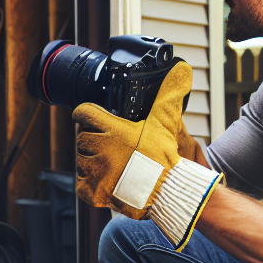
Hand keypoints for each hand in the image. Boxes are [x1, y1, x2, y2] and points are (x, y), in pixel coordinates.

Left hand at [72, 60, 204, 218]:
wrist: (167, 192)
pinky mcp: (92, 192)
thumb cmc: (164, 158)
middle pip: (83, 137)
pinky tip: (107, 180)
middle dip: (94, 140)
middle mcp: (100, 149)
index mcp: (113, 129)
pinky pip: (81, 183)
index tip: (92, 117)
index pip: (84, 113)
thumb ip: (168, 96)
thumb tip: (182, 70)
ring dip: (92, 161)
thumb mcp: (164, 123)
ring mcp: (94, 172)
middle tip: (112, 147)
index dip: (86, 114)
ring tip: (113, 165)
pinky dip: (90, 182)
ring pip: (81, 160)